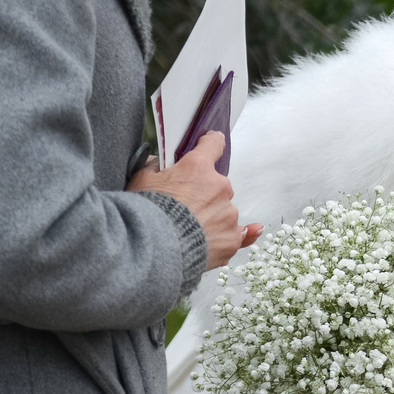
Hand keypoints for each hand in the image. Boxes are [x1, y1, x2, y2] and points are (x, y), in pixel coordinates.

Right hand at [129, 132, 259, 268]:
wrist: (156, 250)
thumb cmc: (148, 213)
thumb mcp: (141, 180)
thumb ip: (154, 166)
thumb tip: (159, 162)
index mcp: (198, 167)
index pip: (212, 144)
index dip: (211, 143)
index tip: (211, 143)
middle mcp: (219, 187)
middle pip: (217, 185)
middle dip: (204, 193)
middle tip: (184, 206)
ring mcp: (228, 214)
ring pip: (224, 211)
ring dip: (212, 217)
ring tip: (189, 230)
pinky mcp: (232, 239)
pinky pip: (239, 234)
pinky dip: (237, 234)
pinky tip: (252, 230)